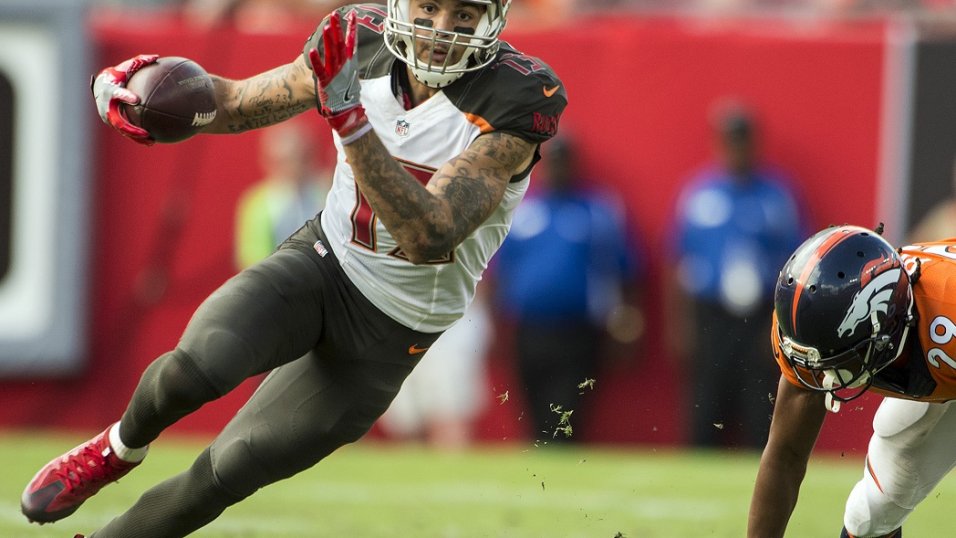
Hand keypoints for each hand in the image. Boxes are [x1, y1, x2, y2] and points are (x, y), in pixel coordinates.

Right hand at [91, 54, 158, 145]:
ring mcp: (107, 116)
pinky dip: (136, 136)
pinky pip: (125, 131)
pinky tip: (151, 141)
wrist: (101, 85)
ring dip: (136, 138)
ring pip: (122, 130)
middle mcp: (106, 106)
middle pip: (118, 122)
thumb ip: (140, 62)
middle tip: (147, 133)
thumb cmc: (117, 75)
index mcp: (110, 91)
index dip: (126, 97)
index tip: (137, 99)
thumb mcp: (126, 67)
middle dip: (132, 129)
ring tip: (152, 142)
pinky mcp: (112, 122)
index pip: (117, 94)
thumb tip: (157, 56)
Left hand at [308, 11, 368, 141]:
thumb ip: (348, 67)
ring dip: (329, 39)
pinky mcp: (325, 83)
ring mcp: (334, 74)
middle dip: (338, 28)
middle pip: (340, 44)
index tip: (353, 16)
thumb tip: (348, 59)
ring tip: (327, 25)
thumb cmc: (347, 98)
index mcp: (350, 65)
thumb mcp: (351, 80)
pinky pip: (319, 70)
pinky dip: (316, 61)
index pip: (352, 43)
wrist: (347, 116)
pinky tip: (312, 51)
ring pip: (331, 53)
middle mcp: (343, 67)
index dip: (352, 29)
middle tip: (335, 14)